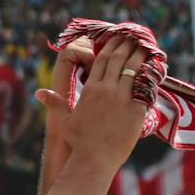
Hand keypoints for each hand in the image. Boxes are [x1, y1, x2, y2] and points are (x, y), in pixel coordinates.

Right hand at [41, 34, 149, 173]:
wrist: (95, 159)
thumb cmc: (79, 142)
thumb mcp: (64, 120)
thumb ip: (55, 103)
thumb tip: (39, 93)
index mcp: (91, 89)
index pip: (103, 60)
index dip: (111, 47)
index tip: (118, 38)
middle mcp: (107, 89)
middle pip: (120, 60)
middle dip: (128, 45)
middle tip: (135, 36)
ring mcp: (123, 98)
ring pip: (135, 69)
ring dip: (141, 55)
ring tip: (147, 46)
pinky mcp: (137, 109)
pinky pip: (146, 87)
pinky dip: (151, 75)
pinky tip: (156, 68)